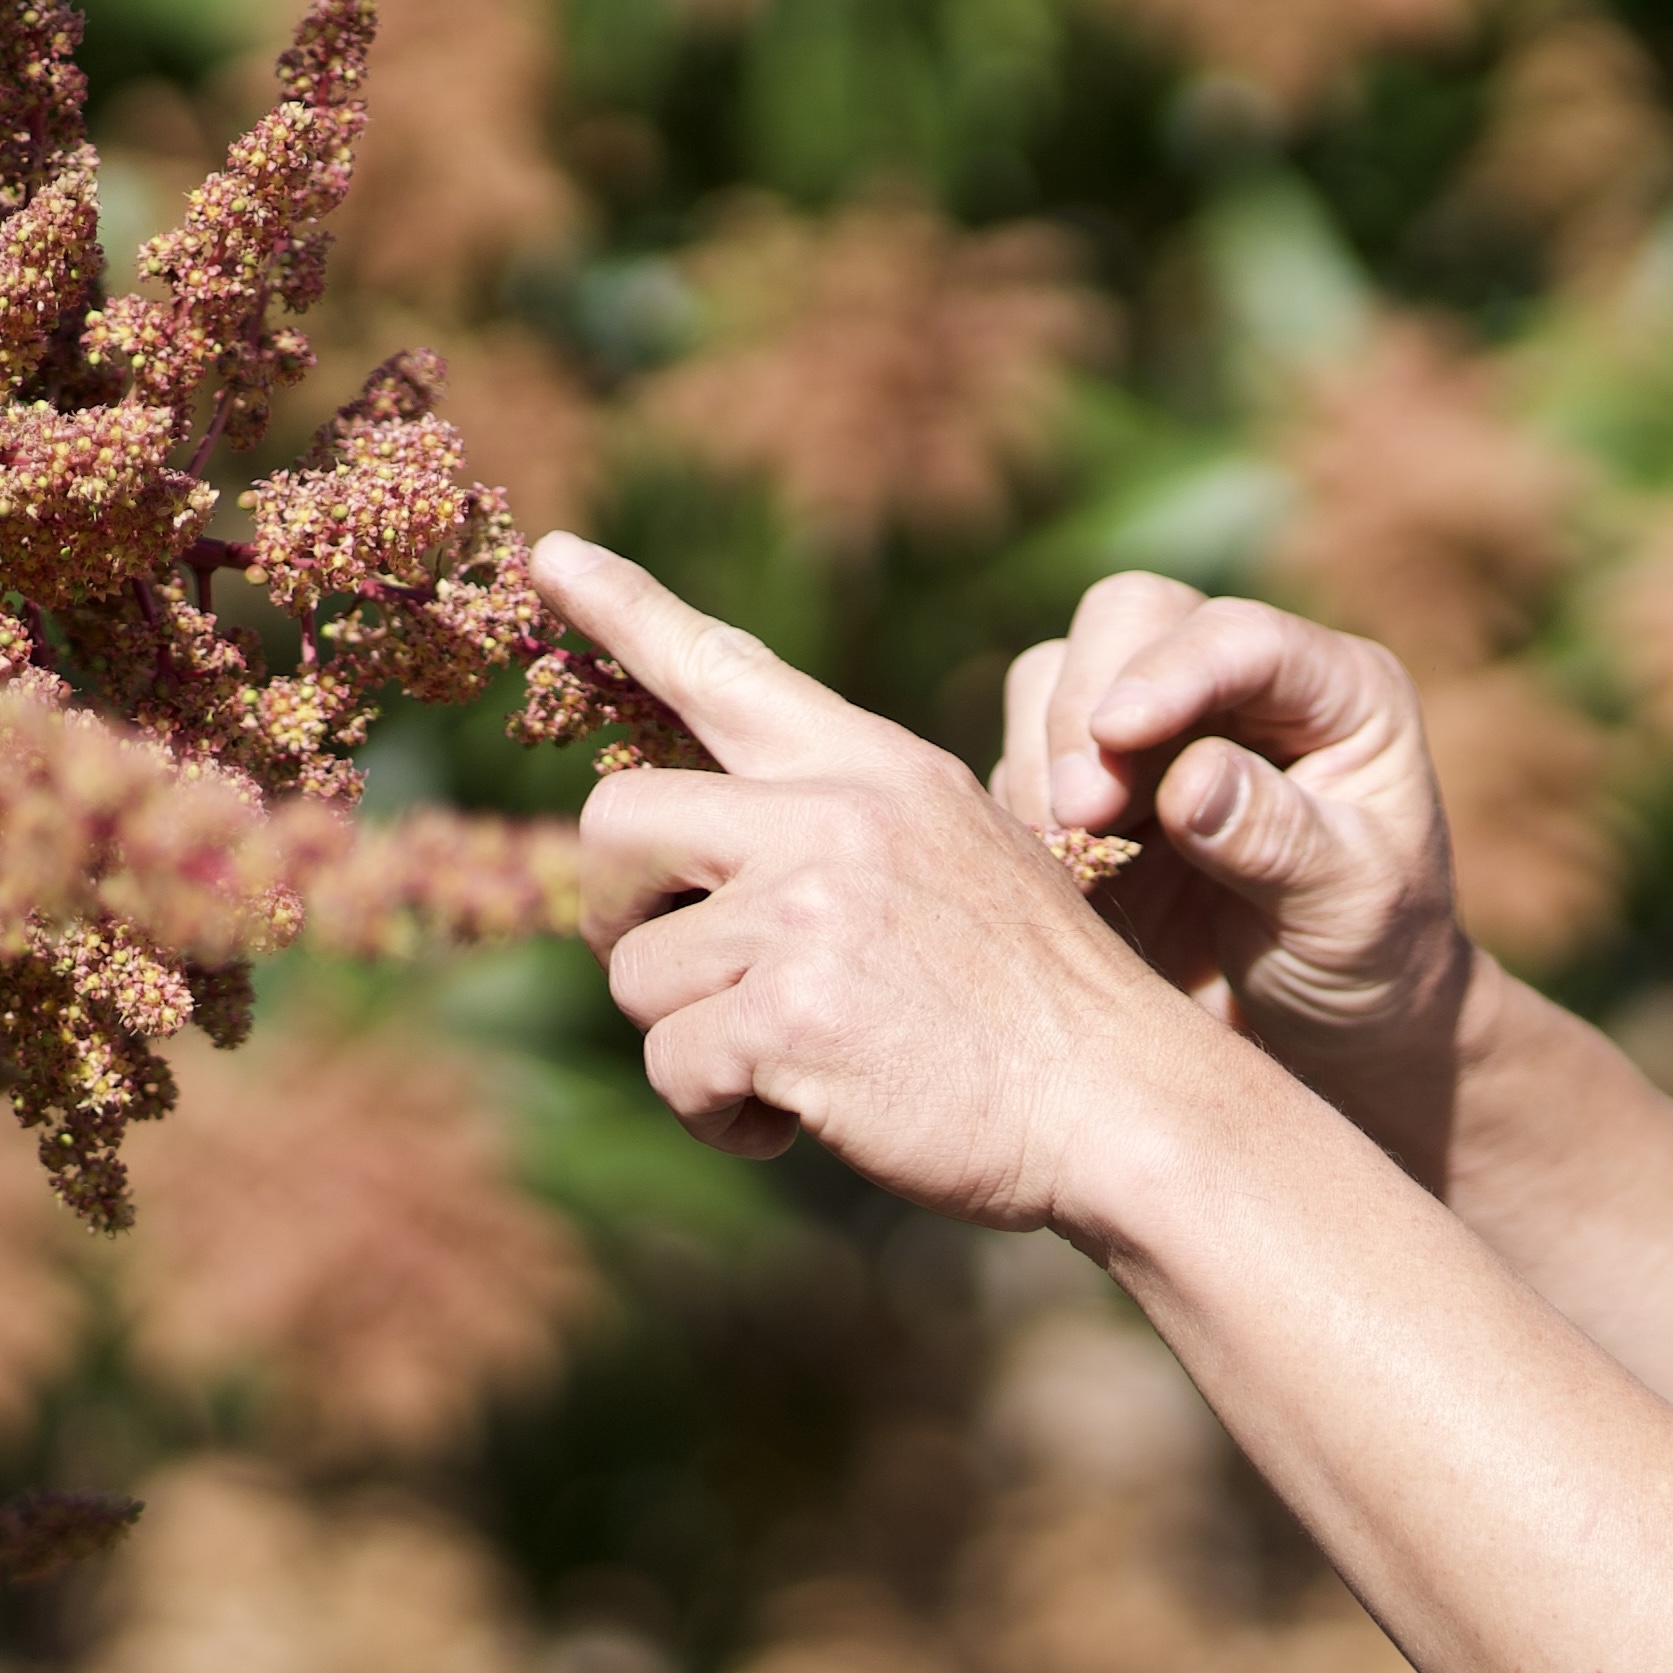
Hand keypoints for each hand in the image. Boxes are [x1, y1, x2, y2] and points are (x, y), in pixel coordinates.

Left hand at [535, 535, 1218, 1232]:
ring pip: (637, 973)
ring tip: (792, 1066)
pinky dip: (720, 1115)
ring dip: (690, 1040)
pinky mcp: (788, 1013)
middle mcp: (834, 817)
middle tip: (679, 971)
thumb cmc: (1038, 1006)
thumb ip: (839, 833)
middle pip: (616, 822)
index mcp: (877, 768)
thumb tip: (700, 857)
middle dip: (619, 911)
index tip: (552, 554)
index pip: (727, 667)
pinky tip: (798, 1117)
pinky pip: (674, 1068)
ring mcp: (810, 910)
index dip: (627, 609)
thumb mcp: (961, 859)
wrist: (1120, 1102)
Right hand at [992, 575, 1477, 1167]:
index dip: (1173, 670)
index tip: (1114, 734)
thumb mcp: (1354, 908)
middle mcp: (1242, 683)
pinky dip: (1025, 807)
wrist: (1330, 1030)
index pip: (1241, 636)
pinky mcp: (1100, 778)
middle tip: (1082, 816)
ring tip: (1078, 857)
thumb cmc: (1372, 959)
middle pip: (1131, 615)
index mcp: (1335, 691)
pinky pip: (1024, 754)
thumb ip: (1279, 838)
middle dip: (1089, 706)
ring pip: (1057, 672)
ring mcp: (1162, 724)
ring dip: (1048, 760)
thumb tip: (1190, 781)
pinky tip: (1065, 875)